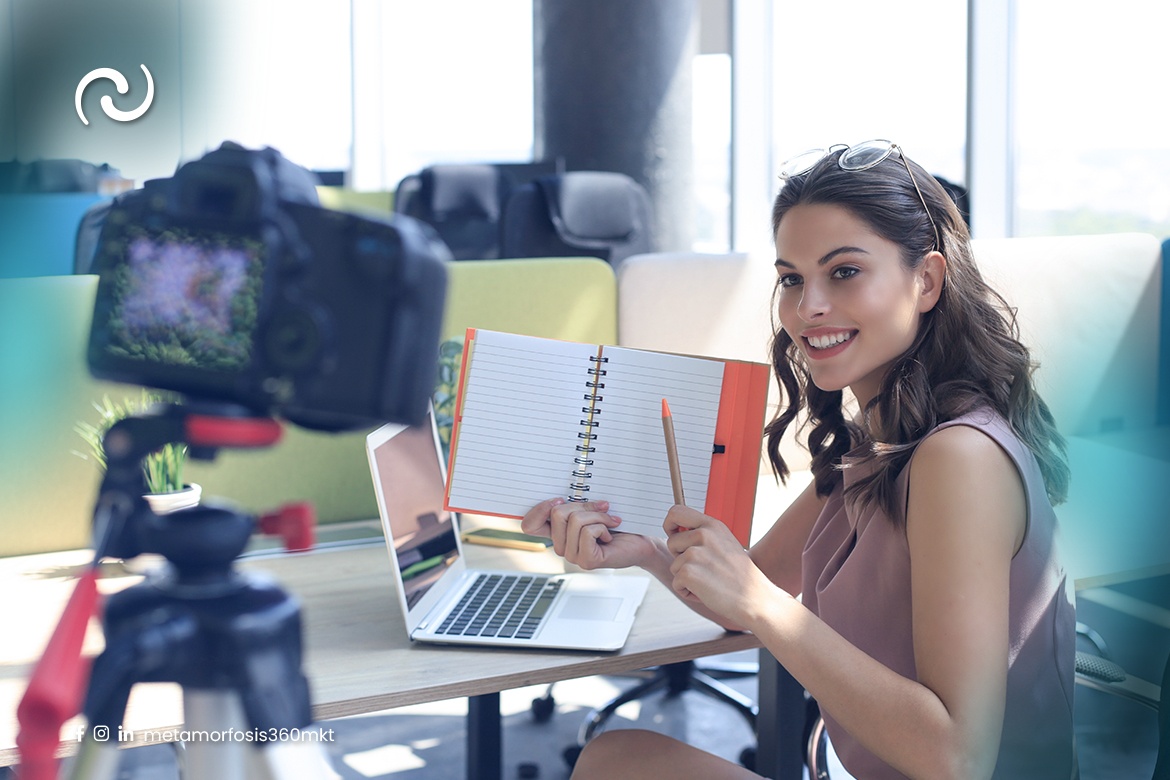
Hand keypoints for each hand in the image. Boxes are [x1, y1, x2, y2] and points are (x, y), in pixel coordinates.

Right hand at [521, 498, 658, 569]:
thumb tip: (560, 498)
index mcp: (558, 533)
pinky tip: (610, 535)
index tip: (560, 498)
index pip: (529, 525)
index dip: (539, 508)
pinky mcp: (588, 561)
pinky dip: (603, 526)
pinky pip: (588, 532)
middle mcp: (561, 547)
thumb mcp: (590, 510)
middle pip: (557, 514)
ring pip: (575, 521)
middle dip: (583, 505)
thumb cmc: (618, 525)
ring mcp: (573, 556)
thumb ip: (574, 505)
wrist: (641, 541)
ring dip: (597, 515)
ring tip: (610, 522)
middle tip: (601, 508)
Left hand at [665, 505, 784, 626]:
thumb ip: (703, 535)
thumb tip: (676, 532)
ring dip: (687, 578)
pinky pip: (676, 583)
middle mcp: (704, 535)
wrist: (755, 598)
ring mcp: (696, 553)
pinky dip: (687, 592)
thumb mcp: (724, 543)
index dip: (669, 524)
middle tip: (703, 568)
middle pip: (671, 542)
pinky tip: (707, 592)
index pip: (676, 511)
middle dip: (680, 558)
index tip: (674, 535)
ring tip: (709, 581)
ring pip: (674, 565)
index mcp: (712, 525)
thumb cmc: (740, 575)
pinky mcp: (689, 572)